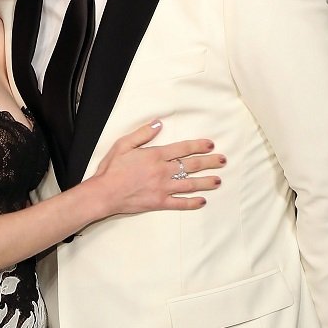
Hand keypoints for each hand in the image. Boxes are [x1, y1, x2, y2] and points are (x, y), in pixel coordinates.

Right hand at [93, 120, 224, 214]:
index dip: (198, 146)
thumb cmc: (112, 168)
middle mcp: (163, 171)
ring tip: (218, 180)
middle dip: (209, 162)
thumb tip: (159, 123)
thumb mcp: (123, 144)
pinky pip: (180, 203)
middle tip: (223, 161)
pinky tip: (202, 201)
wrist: (104, 193)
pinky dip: (192, 202)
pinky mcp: (159, 202)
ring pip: (190, 184)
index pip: (182, 149)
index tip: (210, 145)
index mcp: (155, 155)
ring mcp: (162, 188)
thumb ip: (143, 133)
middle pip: (191, 165)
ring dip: (206, 182)